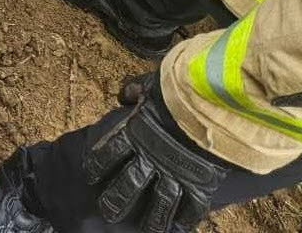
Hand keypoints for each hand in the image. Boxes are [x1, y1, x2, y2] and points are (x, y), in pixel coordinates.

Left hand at [83, 81, 226, 232]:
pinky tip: (179, 228)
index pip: (108, 152)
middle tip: (107, 212)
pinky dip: (185, 219)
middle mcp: (150, 158)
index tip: (90, 175)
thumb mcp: (151, 83)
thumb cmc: (180, 89)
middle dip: (115, 200)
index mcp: (134, 133)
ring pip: (158, 202)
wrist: (211, 105)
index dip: (98, 165)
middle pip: (127, 184)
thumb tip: (124, 94)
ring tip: (147, 229)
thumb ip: (135, 90)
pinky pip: (191, 207)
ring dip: (152, 218)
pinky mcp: (199, 184)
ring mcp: (174, 174)